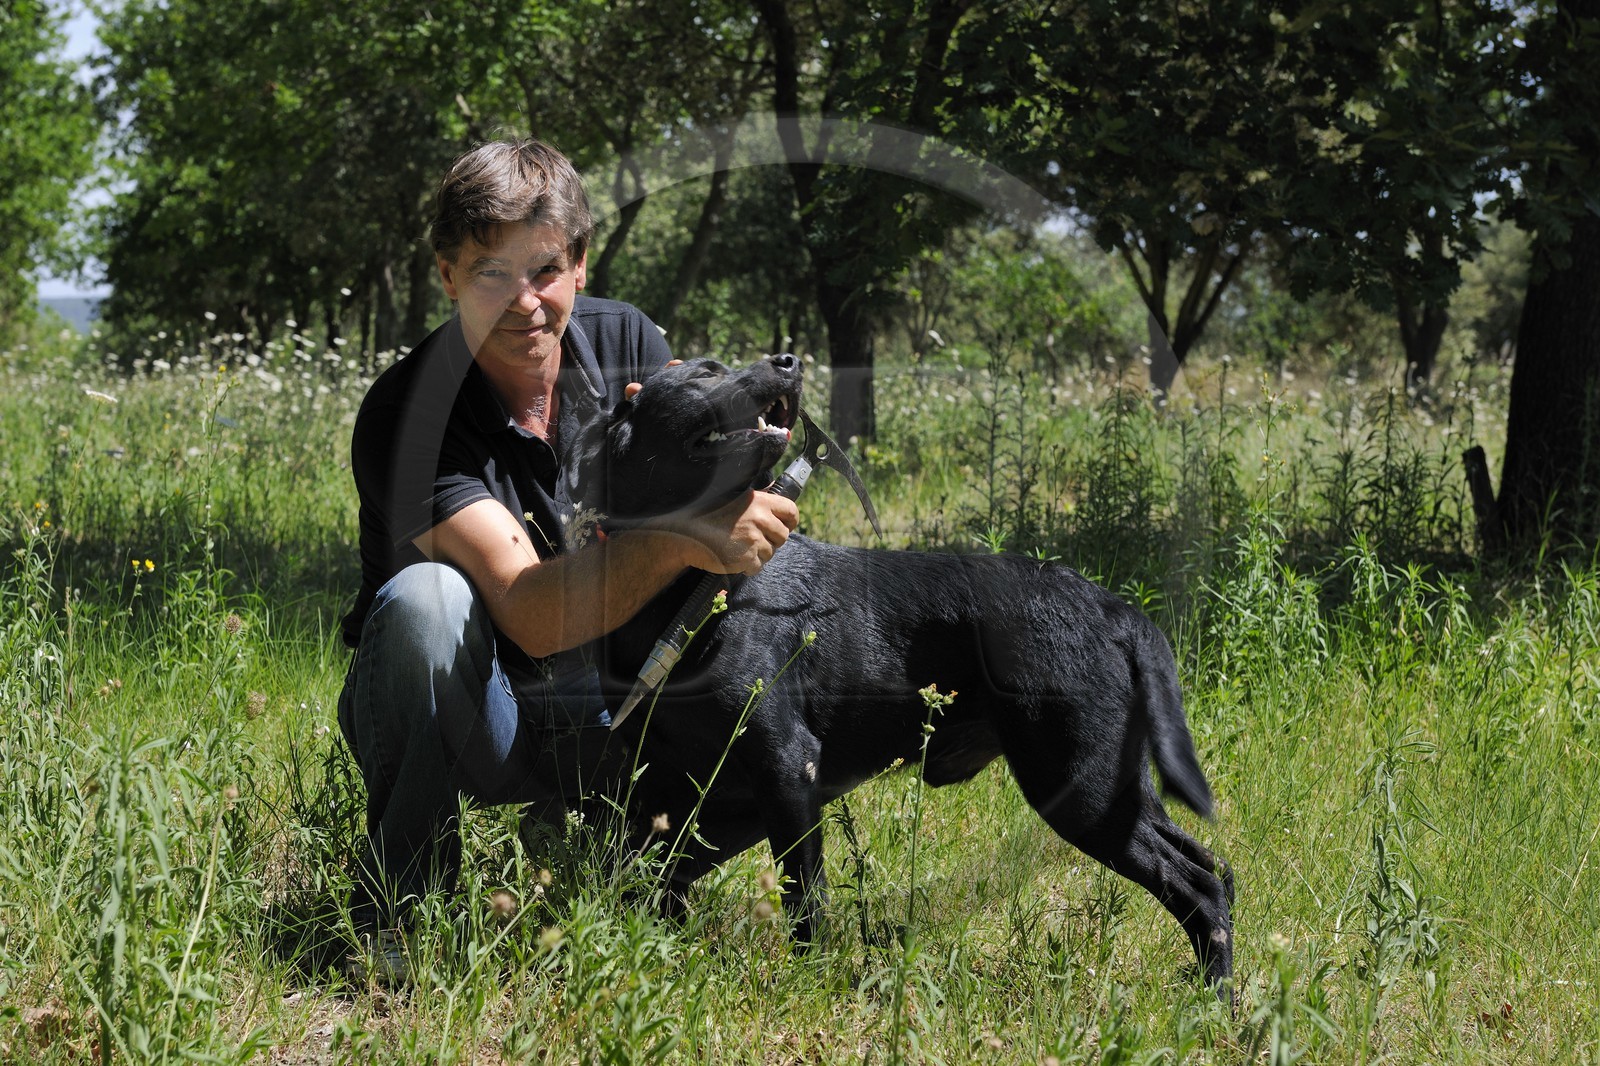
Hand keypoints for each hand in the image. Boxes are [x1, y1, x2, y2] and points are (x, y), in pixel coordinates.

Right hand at [656, 490, 798, 574]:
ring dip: (758, 554)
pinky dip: (747, 566)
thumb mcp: (734, 497)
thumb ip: (757, 498)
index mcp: (758, 501)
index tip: (783, 526)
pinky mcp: (747, 558)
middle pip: (783, 536)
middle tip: (754, 540)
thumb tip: (776, 488)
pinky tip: (734, 558)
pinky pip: (758, 567)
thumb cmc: (707, 514)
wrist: (685, 533)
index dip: (789, 521)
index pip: (791, 511)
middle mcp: (759, 519)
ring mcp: (754, 540)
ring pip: (771, 553)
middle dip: (772, 540)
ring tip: (739, 548)